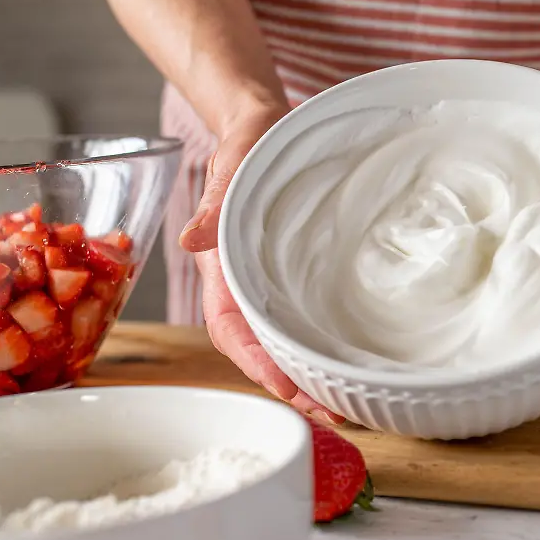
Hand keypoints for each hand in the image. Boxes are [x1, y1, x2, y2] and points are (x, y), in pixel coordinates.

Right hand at [179, 102, 345, 423]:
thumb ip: (213, 202)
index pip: (230, 327)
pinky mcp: (297, 277)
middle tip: (332, 410)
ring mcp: (271, 284)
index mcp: (222, 267)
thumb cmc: (245, 146)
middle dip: (289, 384)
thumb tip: (193, 238)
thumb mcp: (229, 165)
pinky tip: (346, 365)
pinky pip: (304, 320)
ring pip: (282, 341)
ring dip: (307, 374)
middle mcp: (244, 284)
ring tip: (345, 403)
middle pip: (259, 348)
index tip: (284, 386)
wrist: (264, 128)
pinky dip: (319, 348)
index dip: (255, 360)